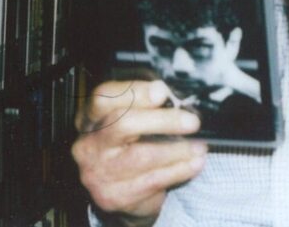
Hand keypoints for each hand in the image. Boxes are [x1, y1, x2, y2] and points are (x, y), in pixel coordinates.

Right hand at [72, 80, 207, 226]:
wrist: (124, 194)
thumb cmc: (133, 148)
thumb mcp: (136, 123)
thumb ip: (149, 108)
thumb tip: (175, 99)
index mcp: (92, 118)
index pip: (104, 98)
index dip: (134, 92)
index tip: (162, 93)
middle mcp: (89, 144)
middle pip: (122, 124)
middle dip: (163, 120)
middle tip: (192, 122)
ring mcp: (97, 172)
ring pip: (142, 156)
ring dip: (178, 150)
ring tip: (200, 147)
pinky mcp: (113, 196)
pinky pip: (152, 180)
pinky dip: (179, 170)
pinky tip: (194, 164)